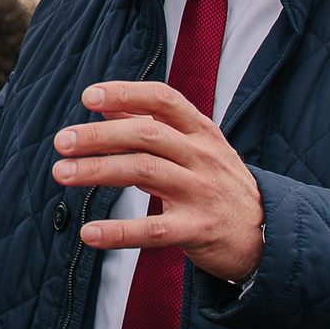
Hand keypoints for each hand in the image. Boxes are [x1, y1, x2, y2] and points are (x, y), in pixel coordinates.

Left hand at [60, 82, 264, 279]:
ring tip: (61, 174)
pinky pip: (153, 230)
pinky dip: (118, 232)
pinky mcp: (198, 230)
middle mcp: (202, 157)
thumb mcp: (195, 148)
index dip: (126, 93)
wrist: (267, 235)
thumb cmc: (218, 185)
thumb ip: (151, 125)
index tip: (89, 95)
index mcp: (201, 131)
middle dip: (99, 136)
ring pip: (145, 173)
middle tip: (61, 142)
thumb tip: (105, 103)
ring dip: (98, 172)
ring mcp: (201, 193)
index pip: (163, 99)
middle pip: (146, 136)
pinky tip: (88, 233)